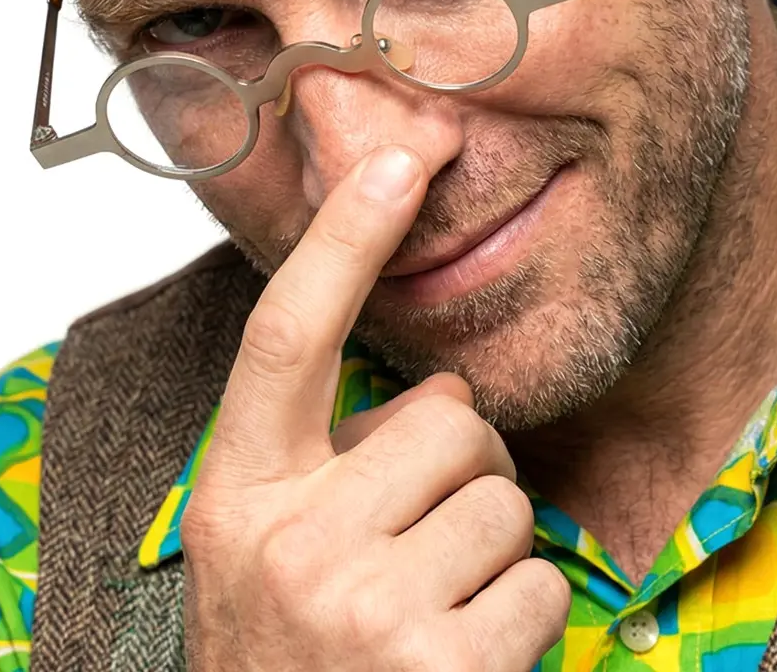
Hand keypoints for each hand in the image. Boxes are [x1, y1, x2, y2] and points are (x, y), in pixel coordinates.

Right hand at [181, 145, 570, 670]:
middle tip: (413, 533)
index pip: (288, 335)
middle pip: (450, 418)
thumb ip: (325, 458)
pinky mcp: (441, 671)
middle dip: (458, 462)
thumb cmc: (285, 656)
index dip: (345, 238)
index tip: (400, 156)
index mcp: (239, 492)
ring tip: (427, 604)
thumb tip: (444, 398)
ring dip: (487, 544)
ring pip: (504, 499)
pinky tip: (459, 658)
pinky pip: (538, 583)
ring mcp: (363, 609)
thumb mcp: (268, 546)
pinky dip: (518, 617)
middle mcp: (291, 540)